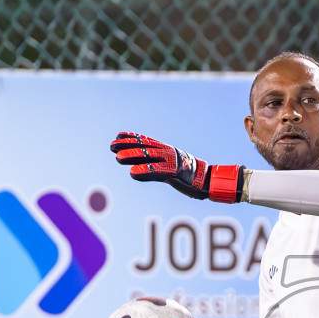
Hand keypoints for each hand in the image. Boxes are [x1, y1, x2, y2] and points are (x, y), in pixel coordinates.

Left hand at [110, 132, 246, 203]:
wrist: (206, 181)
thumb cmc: (186, 177)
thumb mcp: (166, 171)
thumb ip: (150, 170)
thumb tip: (133, 171)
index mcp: (166, 150)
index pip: (145, 141)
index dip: (131, 138)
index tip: (117, 136)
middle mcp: (167, 152)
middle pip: (144, 147)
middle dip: (127, 146)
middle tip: (112, 146)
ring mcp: (171, 161)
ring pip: (148, 156)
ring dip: (132, 156)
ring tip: (118, 157)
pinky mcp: (175, 172)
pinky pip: (157, 171)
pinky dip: (144, 171)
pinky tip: (132, 172)